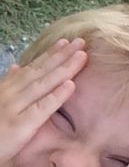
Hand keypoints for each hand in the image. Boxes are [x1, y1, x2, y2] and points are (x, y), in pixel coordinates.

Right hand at [0, 39, 86, 164]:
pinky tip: (71, 85)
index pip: (32, 68)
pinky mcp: (20, 124)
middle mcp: (10, 94)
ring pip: (43, 84)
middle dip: (62, 55)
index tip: (66, 42)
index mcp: (7, 88)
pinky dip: (56, 95)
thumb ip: (9, 84)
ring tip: (82, 56)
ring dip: (64, 68)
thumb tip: (18, 67)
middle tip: (81, 42)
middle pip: (40, 71)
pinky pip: (41, 108)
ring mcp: (14, 108)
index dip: (50, 54)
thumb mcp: (0, 102)